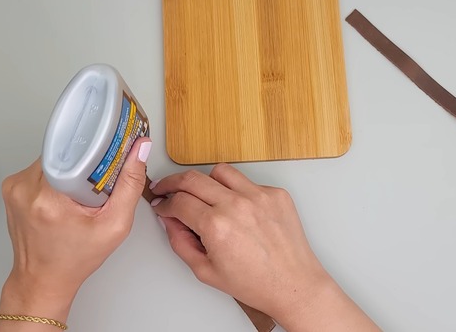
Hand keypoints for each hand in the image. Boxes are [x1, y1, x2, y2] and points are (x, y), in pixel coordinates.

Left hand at [0, 138, 151, 328]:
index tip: (110, 157)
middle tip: (95, 185)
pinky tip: (64, 195)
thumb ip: (130, 185)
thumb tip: (140, 149)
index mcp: (49, 198)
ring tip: (79, 192)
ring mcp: (14, 186)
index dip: (97, 150)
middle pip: (64, 152)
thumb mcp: (115, 225)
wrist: (43, 279)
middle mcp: (25, 188)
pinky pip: (40, 168)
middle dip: (84, 162)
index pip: (77, 150)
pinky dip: (56, 176)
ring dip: (69, 168)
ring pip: (53, 158)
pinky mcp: (11, 187)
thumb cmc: (76, 258)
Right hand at [150, 164, 380, 330]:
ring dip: (205, 180)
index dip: (164, 203)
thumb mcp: (206, 271)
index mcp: (216, 226)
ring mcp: (259, 196)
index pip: (178, 201)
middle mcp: (237, 205)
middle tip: (166, 188)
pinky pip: (247, 181)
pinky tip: (236, 207)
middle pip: (192, 178)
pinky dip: (236, 190)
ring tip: (202, 194)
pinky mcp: (276, 193)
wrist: (294, 284)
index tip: (161, 206)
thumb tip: (170, 221)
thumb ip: (180, 242)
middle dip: (172, 182)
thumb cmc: (256, 283)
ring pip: (220, 171)